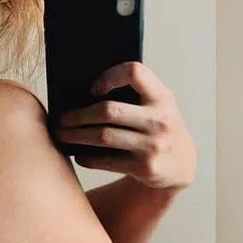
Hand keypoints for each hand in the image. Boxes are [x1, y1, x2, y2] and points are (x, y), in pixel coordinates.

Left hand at [55, 62, 196, 189]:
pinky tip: (78, 154)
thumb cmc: (159, 127)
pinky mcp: (146, 169)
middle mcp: (161, 120)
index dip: (110, 76)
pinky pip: (107, 161)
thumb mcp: (158, 105)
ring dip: (76, 135)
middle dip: (78, 115)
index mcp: (163, 97)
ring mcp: (154, 146)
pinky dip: (88, 158)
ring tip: (61, 134)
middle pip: (108, 111)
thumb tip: (82, 92)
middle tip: (60, 118)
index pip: (135, 73)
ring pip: (103, 137)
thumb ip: (135, 94)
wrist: (182, 165)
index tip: (93, 89)